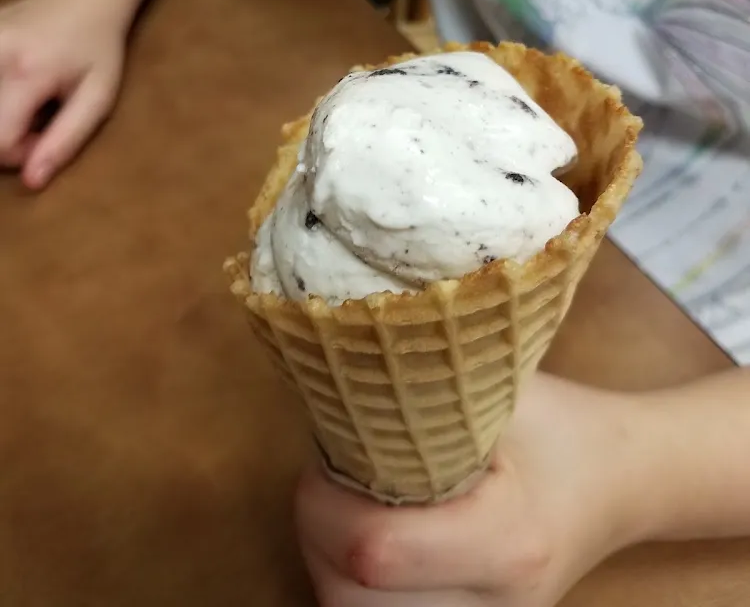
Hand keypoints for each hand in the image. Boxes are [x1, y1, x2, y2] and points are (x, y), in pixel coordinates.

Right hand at [0, 0, 124, 189]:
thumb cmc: (97, 50)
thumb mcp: (98, 97)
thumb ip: (65, 140)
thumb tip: (32, 182)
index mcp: (27, 71)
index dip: (21, 154)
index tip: (46, 136)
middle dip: (4, 137)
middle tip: (35, 120)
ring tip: (22, 102)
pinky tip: (9, 86)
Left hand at [296, 374, 645, 606]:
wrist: (624, 481)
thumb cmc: (563, 424)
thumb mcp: (503, 388)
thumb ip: (426, 388)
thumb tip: (340, 373)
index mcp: (507, 540)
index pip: (372, 550)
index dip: (326, 500)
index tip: (331, 452)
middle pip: (349, 600)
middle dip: (319, 534)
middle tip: (331, 478)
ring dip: (329, 565)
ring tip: (348, 507)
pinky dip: (356, 589)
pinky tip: (370, 543)